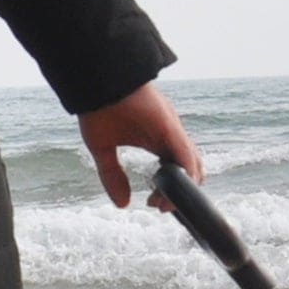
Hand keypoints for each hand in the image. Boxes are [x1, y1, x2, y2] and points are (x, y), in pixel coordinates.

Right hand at [74, 83, 201, 208]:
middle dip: (180, 194)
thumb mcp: (102, 149)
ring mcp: (172, 131)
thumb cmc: (98, 108)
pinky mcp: (170, 127)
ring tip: (164, 204)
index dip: (171, 191)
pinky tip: (177, 187)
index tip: (153, 203)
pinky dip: (186, 173)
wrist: (95, 82)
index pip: (177, 170)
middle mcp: (170, 137)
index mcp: (158, 141)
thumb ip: (113, 176)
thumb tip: (122, 204)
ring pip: (192, 164)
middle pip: (190, 170)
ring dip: (183, 188)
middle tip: (160, 207)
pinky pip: (185, 153)